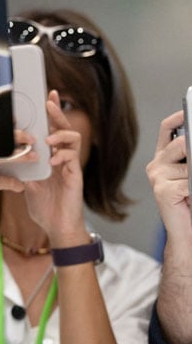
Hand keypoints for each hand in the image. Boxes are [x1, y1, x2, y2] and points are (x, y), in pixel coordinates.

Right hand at [0, 131, 33, 222]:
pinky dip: (15, 183)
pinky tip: (19, 186)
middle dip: (18, 137)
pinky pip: (6, 180)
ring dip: (22, 157)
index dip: (4, 125)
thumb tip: (2, 150)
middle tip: (31, 139)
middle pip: (0, 141)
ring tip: (33, 157)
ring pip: (5, 157)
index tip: (15, 119)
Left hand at [24, 90, 87, 245]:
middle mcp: (63, 158)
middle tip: (50, 101)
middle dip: (57, 113)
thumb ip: (23, 169)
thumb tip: (9, 159)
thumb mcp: (28, 184)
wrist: (56, 226)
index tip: (47, 97)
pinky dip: (62, 156)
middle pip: (64, 128)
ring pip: (73, 139)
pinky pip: (73, 159)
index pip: (52, 130)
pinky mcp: (75, 176)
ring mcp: (71, 166)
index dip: (51, 114)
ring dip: (60, 134)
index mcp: (52, 157)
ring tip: (49, 138)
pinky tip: (53, 160)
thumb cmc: (44, 206)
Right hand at [146, 110, 191, 239]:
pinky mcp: (162, 191)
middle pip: (180, 143)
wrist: (187, 233)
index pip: (166, 129)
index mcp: (163, 158)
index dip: (178, 117)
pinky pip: (189, 181)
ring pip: (189, 164)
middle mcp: (156, 165)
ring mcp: (157, 178)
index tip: (189, 109)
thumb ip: (191, 158)